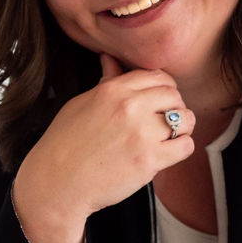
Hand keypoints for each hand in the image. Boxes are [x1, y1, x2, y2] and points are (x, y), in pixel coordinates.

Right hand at [13, 53, 195, 242]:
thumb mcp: (80, 104)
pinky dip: (181, 149)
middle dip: (174, 107)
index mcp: (113, 90)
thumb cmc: (64, 145)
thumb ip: (105, 82)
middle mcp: (130, 107)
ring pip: (185, 120)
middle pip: (174, 95)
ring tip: (168, 137)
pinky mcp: (149, 160)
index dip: (164, 88)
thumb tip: (111, 59)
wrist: (56, 183)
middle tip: (165, 122)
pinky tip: (168, 153)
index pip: (157, 76)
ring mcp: (141, 134)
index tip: (160, 101)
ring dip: (182, 128)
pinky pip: (185, 146)